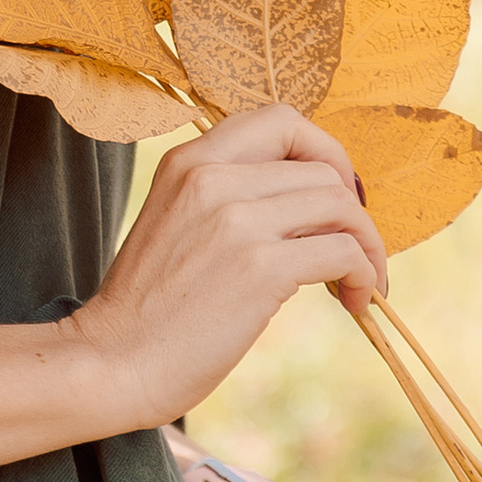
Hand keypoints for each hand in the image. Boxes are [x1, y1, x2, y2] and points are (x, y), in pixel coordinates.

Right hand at [67, 104, 388, 427]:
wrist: (114, 361)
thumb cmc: (148, 306)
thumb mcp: (177, 222)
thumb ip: (228, 196)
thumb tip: (312, 201)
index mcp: (189, 160)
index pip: (282, 120)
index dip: (324, 152)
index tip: (333, 194)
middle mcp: (212, 177)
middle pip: (322, 169)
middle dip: (353, 211)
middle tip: (352, 252)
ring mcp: (237, 220)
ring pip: (342, 205)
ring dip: (367, 245)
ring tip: (361, 281)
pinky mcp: (260, 267)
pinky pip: (344, 251)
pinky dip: (365, 275)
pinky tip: (355, 301)